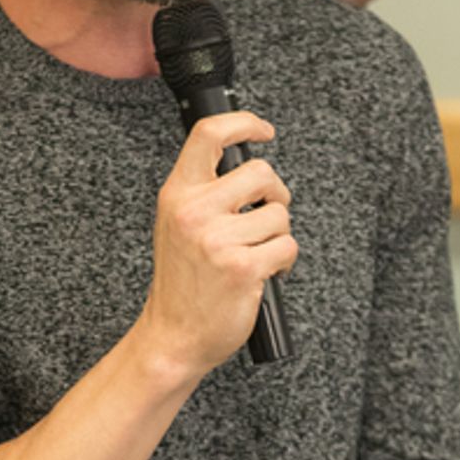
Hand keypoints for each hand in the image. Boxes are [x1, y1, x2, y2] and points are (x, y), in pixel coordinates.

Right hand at [142, 110, 295, 381]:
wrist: (172, 337)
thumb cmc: (181, 284)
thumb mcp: (176, 226)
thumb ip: (203, 194)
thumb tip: (246, 167)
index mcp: (177, 195)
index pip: (209, 135)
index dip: (243, 122)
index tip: (263, 131)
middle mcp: (194, 212)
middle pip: (262, 173)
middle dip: (276, 195)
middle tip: (267, 216)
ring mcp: (218, 240)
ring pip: (280, 215)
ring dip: (278, 236)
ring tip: (257, 254)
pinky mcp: (243, 267)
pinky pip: (287, 247)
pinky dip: (284, 262)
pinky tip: (264, 274)